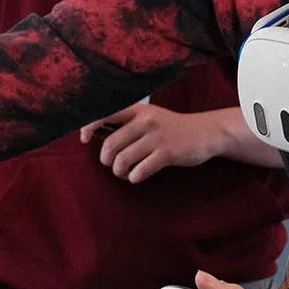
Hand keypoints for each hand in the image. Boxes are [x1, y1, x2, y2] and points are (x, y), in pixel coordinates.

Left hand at [79, 103, 228, 182]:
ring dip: (119, 171)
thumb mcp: (149, 117)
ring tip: (125, 173)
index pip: (104, 113)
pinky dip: (134, 177)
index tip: (84, 139)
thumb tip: (96, 134)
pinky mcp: (167, 153)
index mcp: (138, 110)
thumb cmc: (171, 128)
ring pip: (123, 160)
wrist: (205, 133)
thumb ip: (126, 123)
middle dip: (106, 160)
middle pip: (110, 145)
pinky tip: (137, 176)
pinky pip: (140, 171)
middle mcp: (145, 120)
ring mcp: (157, 137)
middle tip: (112, 165)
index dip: (88, 127)